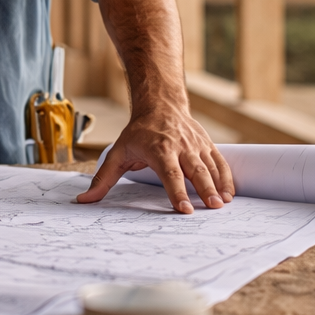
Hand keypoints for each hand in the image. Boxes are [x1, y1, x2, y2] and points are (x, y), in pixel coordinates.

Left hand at [75, 101, 234, 213]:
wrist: (160, 104)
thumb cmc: (139, 132)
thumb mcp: (118, 152)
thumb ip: (103, 179)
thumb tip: (85, 200)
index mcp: (159, 150)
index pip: (170, 174)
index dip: (177, 192)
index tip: (185, 209)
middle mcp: (180, 147)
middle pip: (195, 170)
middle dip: (205, 189)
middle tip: (213, 207)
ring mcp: (196, 145)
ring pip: (210, 166)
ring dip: (219, 185)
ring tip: (224, 203)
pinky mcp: (206, 144)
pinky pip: (220, 162)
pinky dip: (226, 177)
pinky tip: (230, 192)